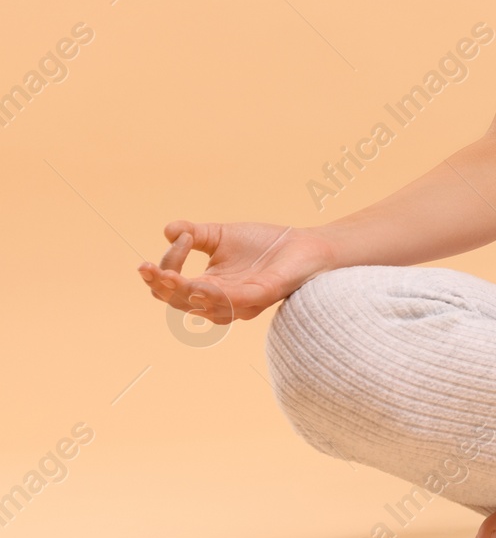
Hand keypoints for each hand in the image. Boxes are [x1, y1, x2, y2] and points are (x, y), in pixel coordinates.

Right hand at [137, 221, 336, 324]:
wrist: (305, 244)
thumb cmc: (264, 244)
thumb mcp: (222, 235)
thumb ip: (195, 234)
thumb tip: (167, 230)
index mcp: (209, 287)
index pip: (174, 285)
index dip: (166, 267)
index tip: (178, 238)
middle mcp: (222, 300)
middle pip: (181, 302)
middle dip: (162, 286)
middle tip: (148, 269)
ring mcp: (243, 301)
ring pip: (204, 306)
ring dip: (183, 293)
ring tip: (168, 277)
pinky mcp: (263, 295)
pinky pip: (235, 302)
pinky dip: (215, 296)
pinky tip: (200, 284)